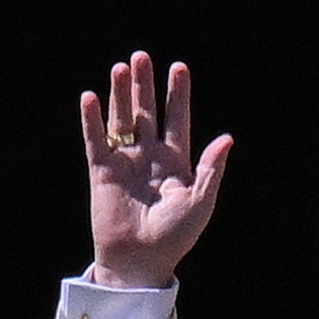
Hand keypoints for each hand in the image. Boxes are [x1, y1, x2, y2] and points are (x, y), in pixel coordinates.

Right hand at [81, 51, 232, 288]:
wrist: (141, 262)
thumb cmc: (175, 237)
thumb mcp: (200, 202)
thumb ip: (211, 169)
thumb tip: (227, 138)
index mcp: (177, 164)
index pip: (177, 121)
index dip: (177, 96)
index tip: (179, 68)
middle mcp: (150, 158)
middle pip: (147, 113)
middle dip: (146, 86)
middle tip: (142, 56)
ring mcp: (125, 163)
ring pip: (122, 120)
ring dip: (121, 94)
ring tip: (121, 67)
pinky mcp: (102, 172)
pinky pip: (96, 141)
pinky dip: (92, 120)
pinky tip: (91, 97)